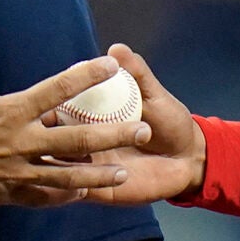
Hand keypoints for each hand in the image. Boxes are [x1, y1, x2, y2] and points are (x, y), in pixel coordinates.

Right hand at [0, 20, 140, 207]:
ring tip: (124, 171)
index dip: (86, 76)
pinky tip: (82, 194)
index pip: (58, 90)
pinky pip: (42, 197)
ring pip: (68, 175)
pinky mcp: (6, 193)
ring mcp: (16, 172)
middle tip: (143, 130)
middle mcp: (21, 143)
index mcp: (11, 112)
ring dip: (99, 174)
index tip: (109, 65)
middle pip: (78, 139)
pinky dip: (64, 196)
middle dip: (114, 134)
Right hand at [67, 45, 207, 206]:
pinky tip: (83, 182)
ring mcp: (88, 167)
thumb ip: (136, 73)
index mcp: (90, 116)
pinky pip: (76, 192)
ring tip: (80, 156)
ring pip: (60, 167)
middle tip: (64, 133)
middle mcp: (83, 142)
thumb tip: (116, 48)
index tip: (51, 107)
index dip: (50, 108)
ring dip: (63, 163)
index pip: (60, 111)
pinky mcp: (97, 190)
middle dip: (52, 138)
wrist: (189, 159)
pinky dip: (73, 187)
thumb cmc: (169, 122)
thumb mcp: (153, 95)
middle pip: (53, 140)